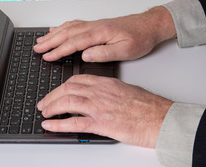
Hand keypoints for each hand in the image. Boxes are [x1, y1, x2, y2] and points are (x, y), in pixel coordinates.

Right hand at [34, 6, 175, 61]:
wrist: (149, 25)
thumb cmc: (139, 38)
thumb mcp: (126, 50)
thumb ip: (104, 53)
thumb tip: (86, 55)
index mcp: (99, 33)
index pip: (74, 43)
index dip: (58, 50)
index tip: (47, 56)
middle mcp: (94, 26)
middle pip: (66, 33)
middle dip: (49, 42)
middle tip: (36, 48)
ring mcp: (93, 24)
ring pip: (68, 28)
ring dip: (53, 34)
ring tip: (41, 41)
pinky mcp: (95, 25)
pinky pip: (74, 24)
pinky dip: (62, 27)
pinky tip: (56, 30)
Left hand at [37, 75, 172, 147]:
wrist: (162, 119)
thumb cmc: (148, 106)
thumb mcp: (125, 89)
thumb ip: (108, 90)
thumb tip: (96, 93)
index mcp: (105, 83)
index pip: (76, 80)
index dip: (62, 86)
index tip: (55, 91)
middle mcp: (99, 92)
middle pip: (67, 89)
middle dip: (51, 96)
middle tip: (44, 103)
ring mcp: (99, 107)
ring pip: (67, 102)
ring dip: (51, 107)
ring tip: (44, 112)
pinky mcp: (102, 124)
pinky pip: (74, 123)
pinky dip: (58, 124)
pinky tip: (49, 125)